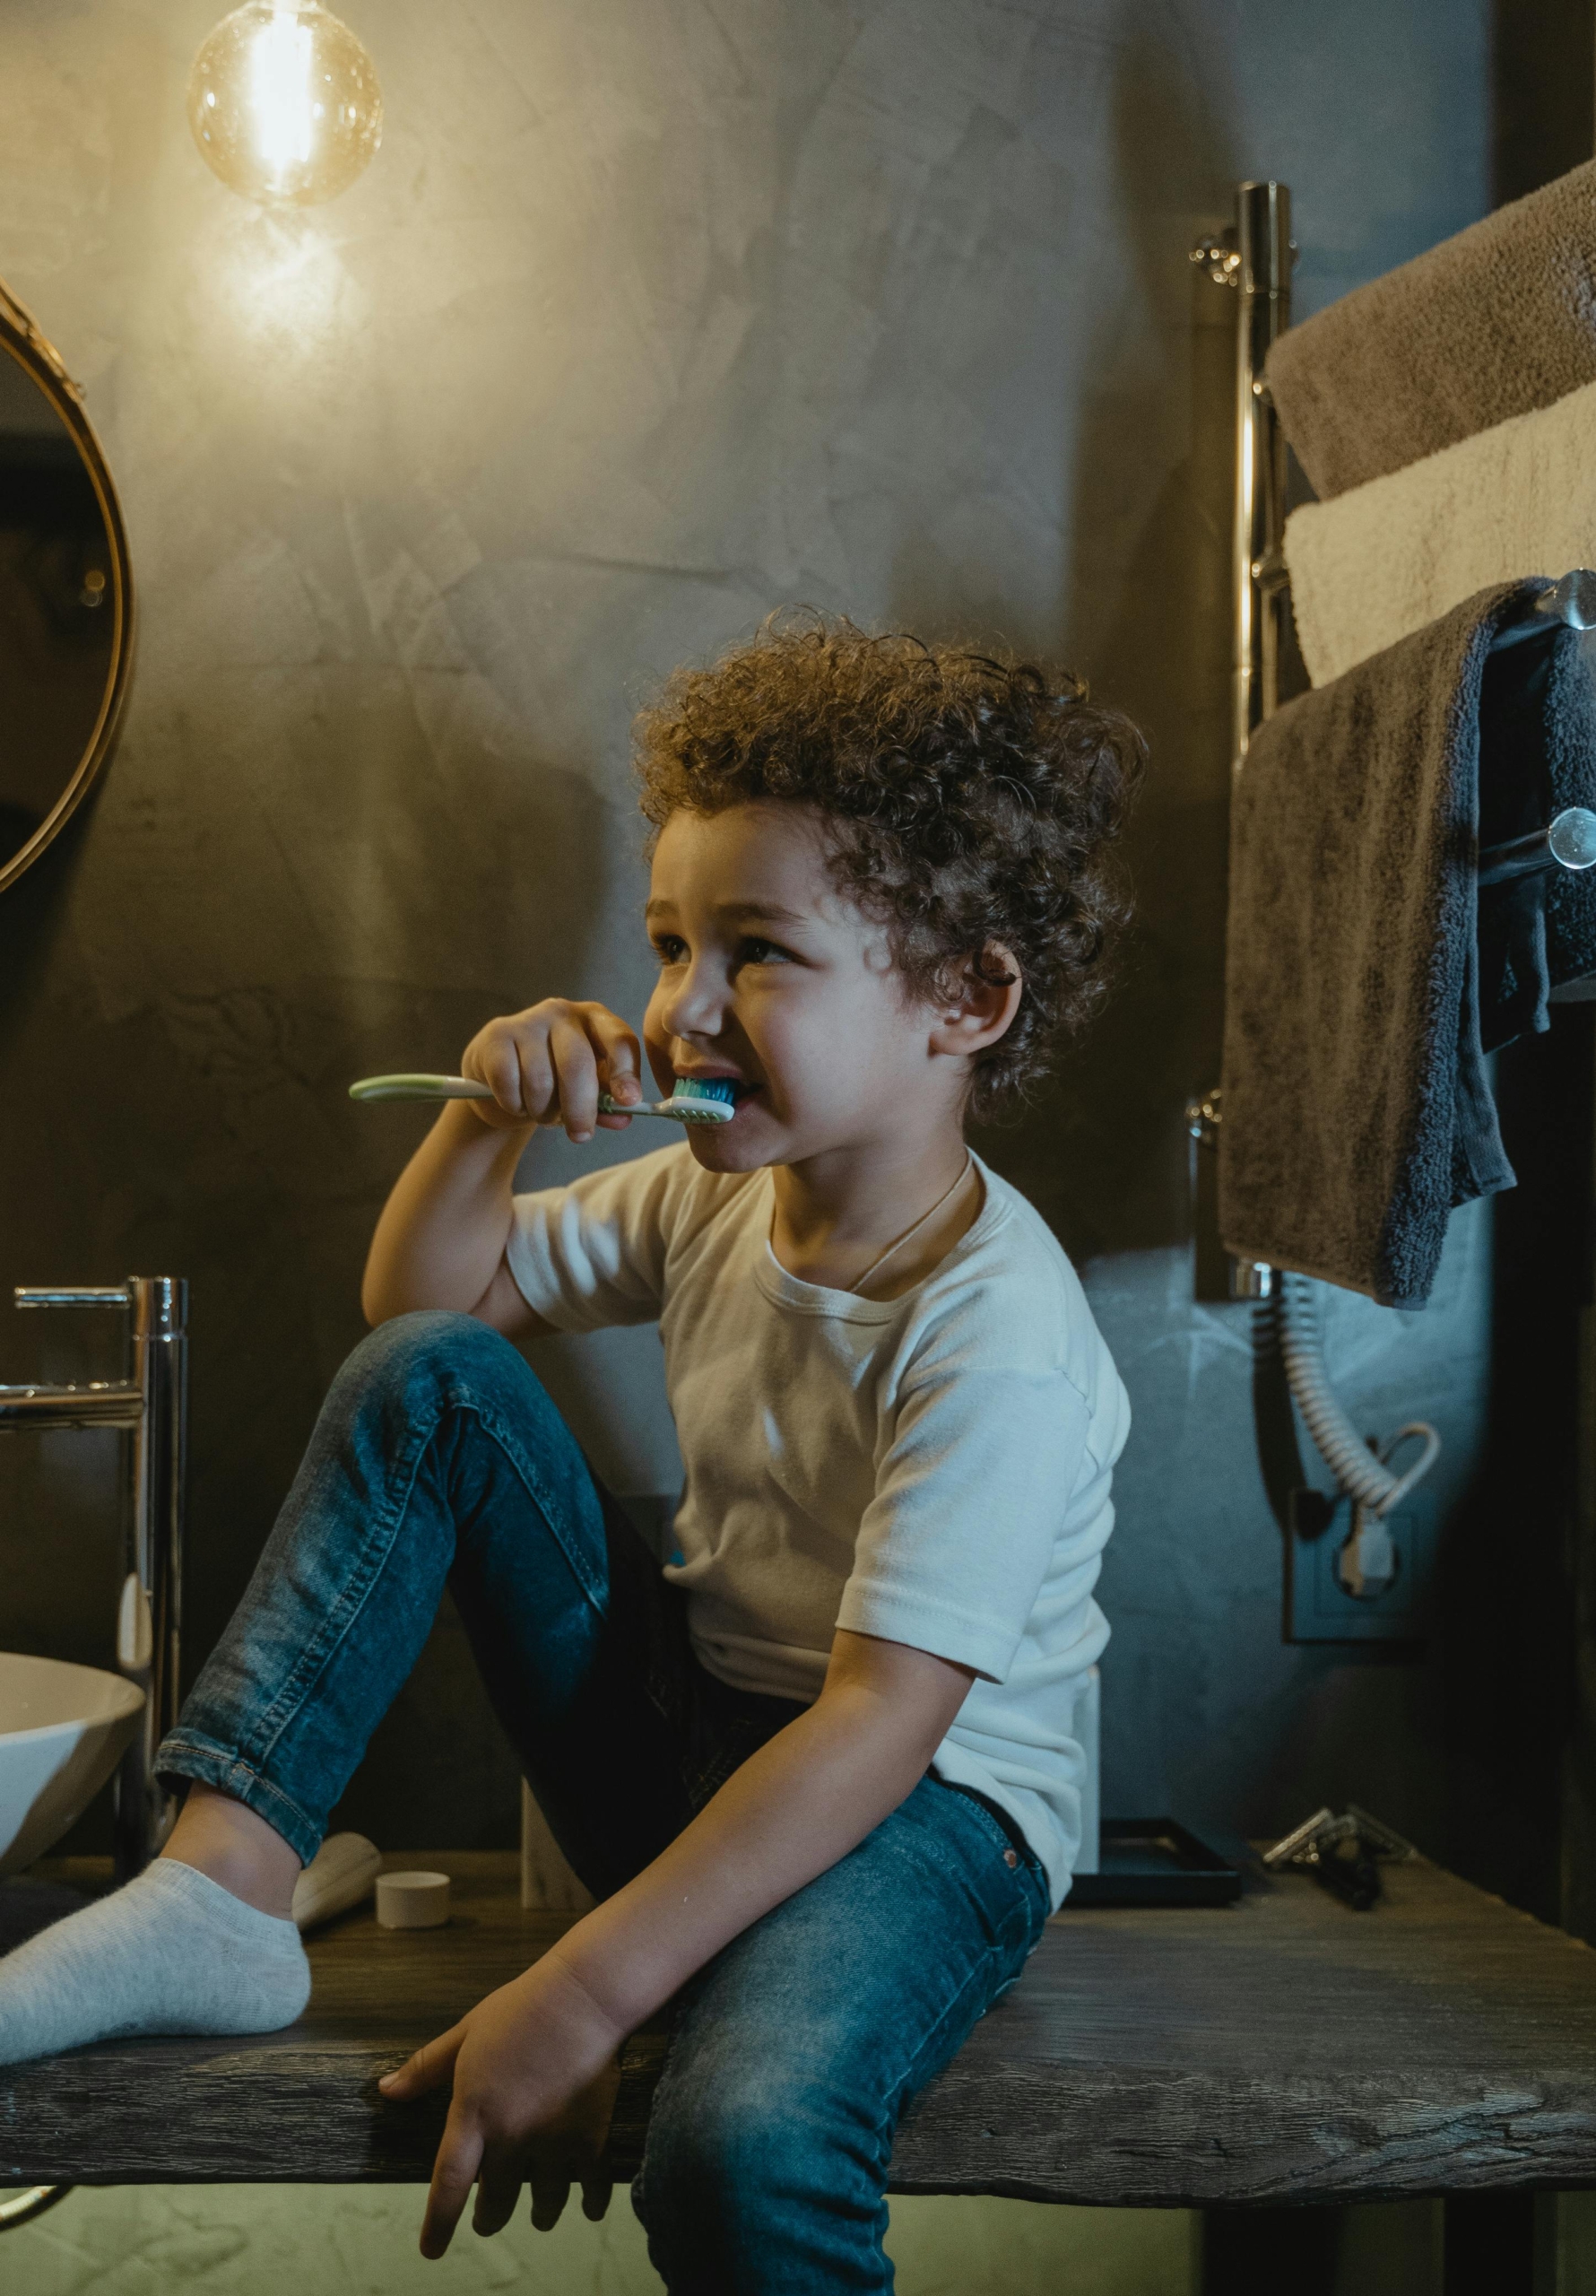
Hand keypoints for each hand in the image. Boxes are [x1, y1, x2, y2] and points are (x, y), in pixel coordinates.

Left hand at [379, 1954, 625, 2255]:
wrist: (585, 1995)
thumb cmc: (521, 2008)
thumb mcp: (466, 2033)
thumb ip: (426, 2068)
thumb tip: (386, 2090)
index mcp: (475, 2112)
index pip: (449, 2184)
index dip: (438, 2224)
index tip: (431, 2250)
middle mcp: (512, 2135)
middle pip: (495, 2204)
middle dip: (489, 2219)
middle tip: (487, 2221)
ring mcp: (553, 2141)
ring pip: (544, 2204)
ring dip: (540, 2214)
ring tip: (539, 2215)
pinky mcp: (591, 2138)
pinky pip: (590, 2188)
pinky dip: (589, 2203)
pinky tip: (587, 2207)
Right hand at [459, 1000, 642, 1141]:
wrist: (502, 1076)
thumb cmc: (555, 1082)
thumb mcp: (586, 1091)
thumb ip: (606, 1104)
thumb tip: (622, 1118)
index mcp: (595, 1020)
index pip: (619, 1040)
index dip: (626, 1072)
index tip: (627, 1102)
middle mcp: (562, 1012)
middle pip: (577, 1064)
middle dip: (580, 1108)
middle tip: (580, 1135)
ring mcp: (527, 1021)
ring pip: (540, 1081)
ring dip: (542, 1111)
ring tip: (541, 1112)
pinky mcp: (496, 1036)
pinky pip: (509, 1083)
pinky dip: (515, 1104)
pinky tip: (516, 1101)